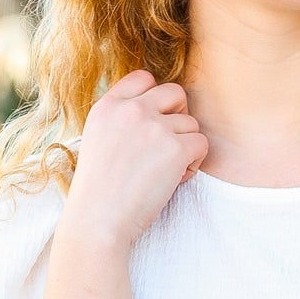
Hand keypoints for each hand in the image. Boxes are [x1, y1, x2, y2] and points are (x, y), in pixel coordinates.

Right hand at [63, 69, 208, 248]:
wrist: (98, 220)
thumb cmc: (98, 192)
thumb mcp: (98, 141)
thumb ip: (121, 120)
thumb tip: (157, 114)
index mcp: (108, 106)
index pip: (143, 78)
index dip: (156, 99)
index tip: (154, 123)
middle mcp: (131, 110)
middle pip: (175, 92)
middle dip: (179, 116)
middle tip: (169, 144)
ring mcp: (154, 126)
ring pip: (191, 123)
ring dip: (185, 147)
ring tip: (166, 172)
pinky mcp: (175, 148)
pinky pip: (201, 144)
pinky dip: (193, 164)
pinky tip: (175, 179)